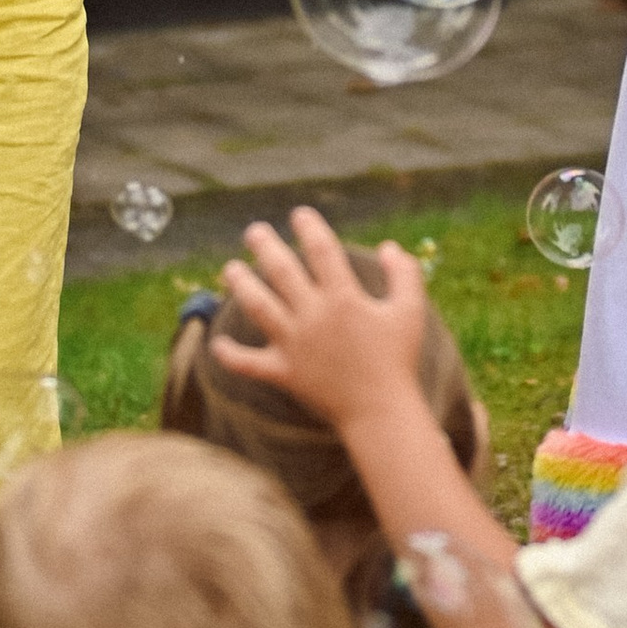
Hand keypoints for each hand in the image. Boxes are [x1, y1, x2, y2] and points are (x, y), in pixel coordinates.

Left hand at [213, 209, 429, 434]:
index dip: (309, 228)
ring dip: (241, 285)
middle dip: (265, 246)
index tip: (299, 215)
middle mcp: (313, 316)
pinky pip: (249, 363)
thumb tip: (389, 246)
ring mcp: (295, 345)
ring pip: (258, 307)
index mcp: (344, 298)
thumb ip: (404, 274)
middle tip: (254, 232)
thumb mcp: (410, 311)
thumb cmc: (398, 360)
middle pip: (281, 271)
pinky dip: (230, 354)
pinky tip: (216, 342)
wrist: (381, 412)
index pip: (321, 250)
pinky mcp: (284, 372)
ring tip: (230, 268)